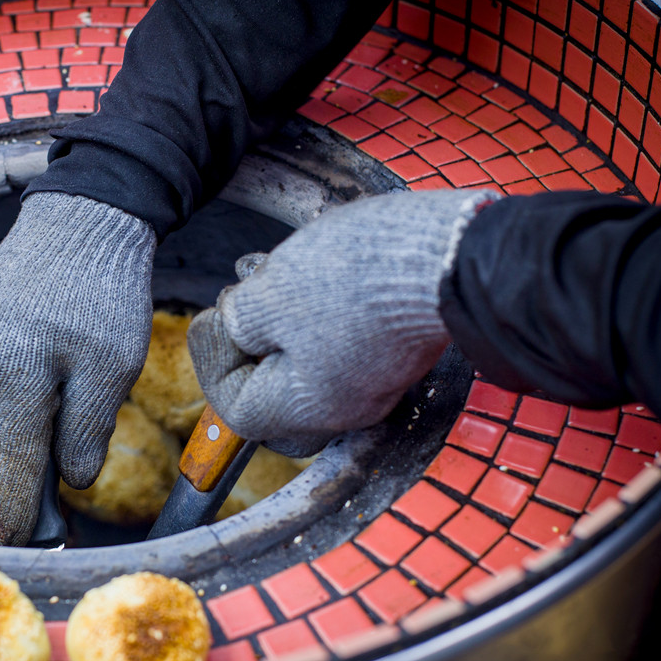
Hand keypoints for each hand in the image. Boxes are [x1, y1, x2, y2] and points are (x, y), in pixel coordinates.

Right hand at [0, 192, 155, 544]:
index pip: (12, 466)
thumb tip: (69, 480)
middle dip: (25, 443)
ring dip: (14, 405)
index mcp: (15, 380)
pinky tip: (36, 340)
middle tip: (68, 423)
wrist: (82, 214)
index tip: (5, 546)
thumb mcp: (114, 369)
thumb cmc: (105, 295)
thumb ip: (87, 431)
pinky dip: (5, 369)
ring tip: (56, 368)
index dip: (12, 512)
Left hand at [187, 189, 498, 456]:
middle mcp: (344, 406)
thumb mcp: (269, 295)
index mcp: (309, 408)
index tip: (211, 317)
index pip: (237, 409)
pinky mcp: (392, 345)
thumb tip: (232, 325)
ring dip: (274, 314)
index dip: (213, 362)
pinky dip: (308, 307)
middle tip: (238, 300)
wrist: (448, 250)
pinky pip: (335, 339)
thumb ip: (238, 320)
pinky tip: (303, 266)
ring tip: (267, 270)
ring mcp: (373, 377)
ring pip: (301, 357)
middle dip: (245, 340)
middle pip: (270, 389)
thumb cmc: (356, 276)